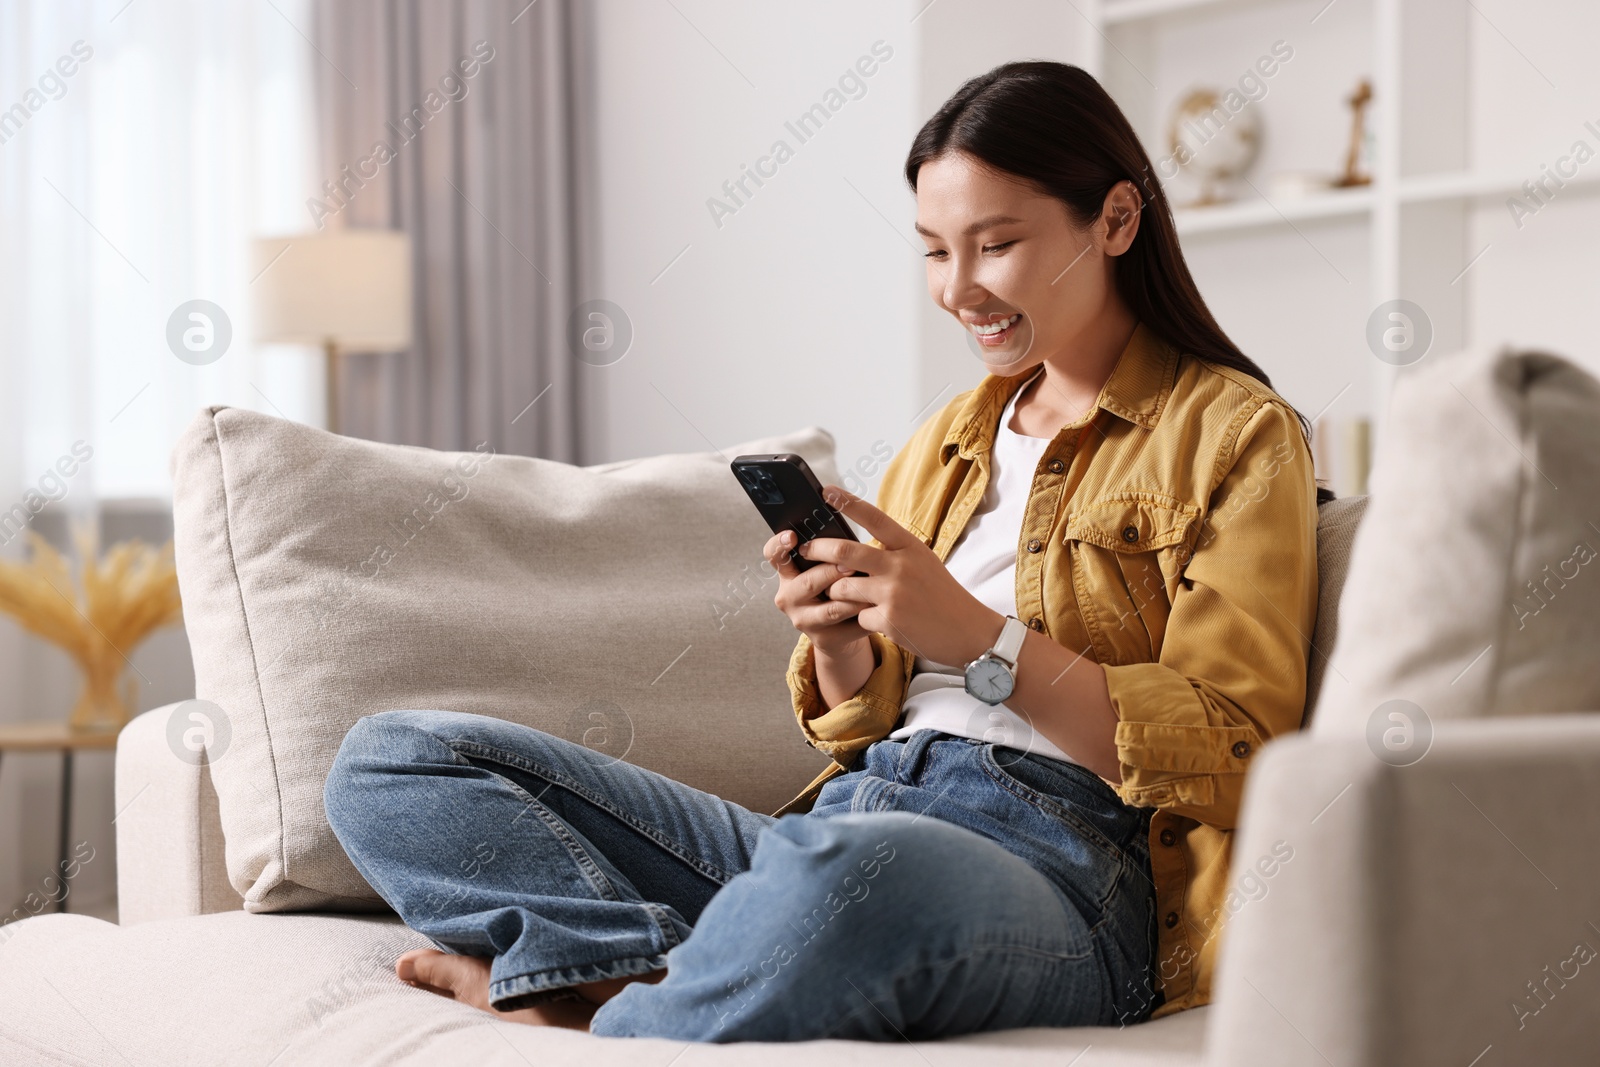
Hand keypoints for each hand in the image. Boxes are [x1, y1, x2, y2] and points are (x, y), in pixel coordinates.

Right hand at [764, 528, 872, 657]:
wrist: (839, 629)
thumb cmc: (834, 586)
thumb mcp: (825, 568)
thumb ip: (828, 554)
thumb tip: (847, 538)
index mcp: (787, 574)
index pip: (773, 556)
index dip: (779, 545)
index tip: (792, 536)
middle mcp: (789, 598)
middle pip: (808, 582)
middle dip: (832, 572)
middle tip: (852, 565)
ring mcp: (805, 621)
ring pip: (832, 608)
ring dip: (855, 595)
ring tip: (872, 585)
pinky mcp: (825, 639)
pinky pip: (849, 625)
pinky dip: (867, 614)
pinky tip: (880, 606)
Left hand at [798, 485, 1004, 668]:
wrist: (968, 631)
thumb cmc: (942, 596)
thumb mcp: (922, 563)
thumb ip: (892, 554)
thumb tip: (852, 553)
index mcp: (910, 547)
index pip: (875, 518)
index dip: (848, 503)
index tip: (826, 491)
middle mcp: (900, 566)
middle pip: (845, 552)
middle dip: (818, 549)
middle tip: (805, 549)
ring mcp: (893, 593)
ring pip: (842, 586)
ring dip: (838, 592)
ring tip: (847, 596)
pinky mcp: (888, 619)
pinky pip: (857, 616)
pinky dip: (863, 619)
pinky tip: (881, 621)